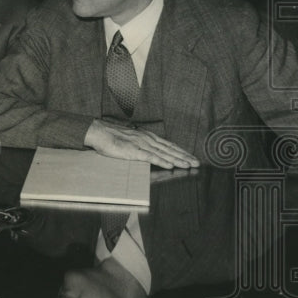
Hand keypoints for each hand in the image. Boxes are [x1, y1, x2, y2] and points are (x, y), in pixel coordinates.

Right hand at [84, 119, 199, 168]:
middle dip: (184, 156)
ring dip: (178, 160)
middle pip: (170, 149)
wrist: (100, 132)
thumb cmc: (113, 137)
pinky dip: (162, 161)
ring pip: (164, 153)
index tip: (191, 157)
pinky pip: (151, 157)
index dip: (181, 151)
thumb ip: (141, 145)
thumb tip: (150, 152)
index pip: (168, 145)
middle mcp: (148, 140)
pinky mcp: (134, 151)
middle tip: (197, 163)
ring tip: (188, 165)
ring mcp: (142, 145)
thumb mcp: (131, 139)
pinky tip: (170, 165)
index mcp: (148, 137)